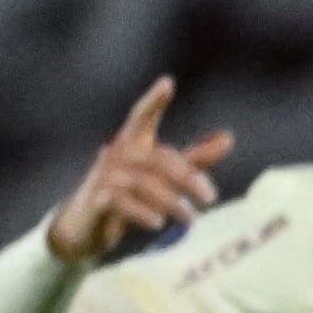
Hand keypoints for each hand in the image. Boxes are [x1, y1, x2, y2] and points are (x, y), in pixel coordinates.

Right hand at [52, 77, 233, 263]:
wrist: (85, 230)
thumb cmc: (129, 198)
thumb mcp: (163, 178)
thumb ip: (193, 160)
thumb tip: (227, 137)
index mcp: (132, 145)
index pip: (141, 117)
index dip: (153, 101)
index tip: (168, 83)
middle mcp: (116, 156)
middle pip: (157, 158)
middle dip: (187, 177)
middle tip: (210, 198)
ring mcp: (102, 178)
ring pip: (142, 182)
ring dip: (171, 202)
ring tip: (191, 219)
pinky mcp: (94, 202)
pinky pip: (118, 201)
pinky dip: (141, 212)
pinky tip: (158, 223)